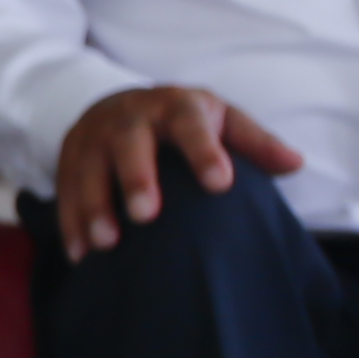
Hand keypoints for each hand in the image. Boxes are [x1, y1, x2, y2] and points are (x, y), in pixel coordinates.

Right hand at [52, 84, 303, 258]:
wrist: (122, 103)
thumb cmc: (184, 122)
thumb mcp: (222, 120)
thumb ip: (255, 143)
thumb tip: (294, 164)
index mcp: (176, 107)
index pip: (190, 123)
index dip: (204, 151)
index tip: (220, 184)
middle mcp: (130, 117)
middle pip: (129, 142)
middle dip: (135, 177)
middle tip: (146, 215)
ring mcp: (93, 136)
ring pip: (88, 168)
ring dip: (94, 205)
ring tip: (107, 243)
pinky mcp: (69, 158)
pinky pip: (64, 189)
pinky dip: (69, 222)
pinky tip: (80, 254)